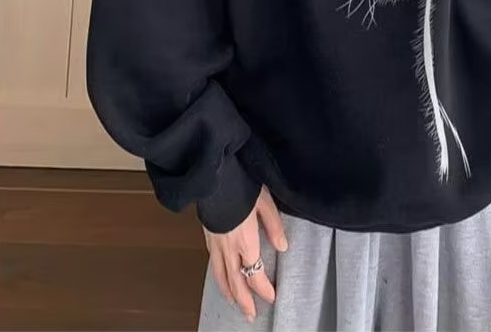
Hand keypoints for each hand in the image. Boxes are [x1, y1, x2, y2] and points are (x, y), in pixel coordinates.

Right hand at [202, 186, 287, 321]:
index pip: (254, 274)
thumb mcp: (265, 202)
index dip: (263, 289)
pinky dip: (218, 276)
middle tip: (251, 314)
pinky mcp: (208, 235)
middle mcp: (228, 247)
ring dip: (229, 292)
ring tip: (235, 302)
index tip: (271, 296)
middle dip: (244, 300)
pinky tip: (221, 276)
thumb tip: (282, 246)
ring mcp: (215, 242)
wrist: (213, 175)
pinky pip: (212, 263)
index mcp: (245, 241)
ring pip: (220, 275)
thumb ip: (274, 226)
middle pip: (235, 282)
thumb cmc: (240, 184)